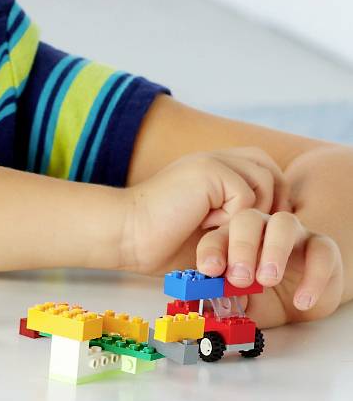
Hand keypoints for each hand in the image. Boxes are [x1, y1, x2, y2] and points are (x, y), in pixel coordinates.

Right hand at [119, 147, 286, 275]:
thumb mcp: (210, 230)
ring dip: (252, 214)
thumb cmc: (160, 241)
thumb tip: (273, 230)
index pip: (262, 169)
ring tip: (225, 231)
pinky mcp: (208, 170)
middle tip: (258, 232)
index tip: (260, 230)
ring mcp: (211, 161)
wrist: (127, 234)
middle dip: (273, 201)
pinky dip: (233, 219)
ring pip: (264, 181)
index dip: (271, 197)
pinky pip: (246, 196)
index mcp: (213, 170)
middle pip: (269, 168)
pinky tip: (207, 225)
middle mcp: (214, 159)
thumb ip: (236, 219)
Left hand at [194, 208, 343, 324]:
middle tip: (239, 278)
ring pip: (284, 224)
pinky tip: (302, 301)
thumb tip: (211, 300)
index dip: (211, 251)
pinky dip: (313, 277)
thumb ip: (226, 298)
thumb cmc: (263, 296)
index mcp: (234, 238)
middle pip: (248, 220)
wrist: (299, 304)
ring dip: (274, 250)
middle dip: (241, 247)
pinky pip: (321, 251)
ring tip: (268, 281)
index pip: (216, 236)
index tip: (209, 271)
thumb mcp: (241, 302)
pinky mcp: (323, 247)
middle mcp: (262, 229)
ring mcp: (294, 234)